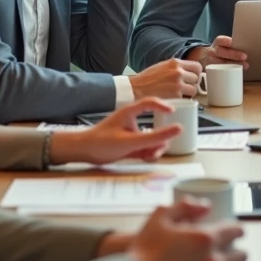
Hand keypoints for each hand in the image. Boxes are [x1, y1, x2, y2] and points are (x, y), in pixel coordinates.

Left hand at [53, 98, 182, 165]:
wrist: (83, 153)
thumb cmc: (101, 142)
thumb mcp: (131, 141)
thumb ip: (155, 137)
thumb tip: (177, 129)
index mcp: (130, 112)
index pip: (150, 102)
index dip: (163, 105)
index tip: (173, 112)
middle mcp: (131, 121)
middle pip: (155, 124)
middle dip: (161, 138)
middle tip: (161, 147)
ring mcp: (130, 133)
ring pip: (151, 139)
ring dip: (155, 148)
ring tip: (151, 156)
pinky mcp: (128, 145)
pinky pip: (144, 147)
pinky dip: (148, 153)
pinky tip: (145, 158)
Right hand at [129, 200, 247, 260]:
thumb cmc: (145, 250)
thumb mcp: (160, 217)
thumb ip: (185, 206)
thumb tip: (206, 205)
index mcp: (206, 238)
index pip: (236, 231)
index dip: (237, 229)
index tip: (234, 231)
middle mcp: (214, 260)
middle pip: (240, 255)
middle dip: (236, 250)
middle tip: (226, 249)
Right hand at [131, 58, 201, 98]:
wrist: (136, 89)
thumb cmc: (147, 78)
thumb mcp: (162, 66)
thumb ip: (175, 67)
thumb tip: (187, 72)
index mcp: (175, 63)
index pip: (197, 66)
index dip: (196, 73)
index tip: (193, 77)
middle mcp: (178, 72)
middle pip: (196, 78)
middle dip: (191, 83)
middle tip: (184, 86)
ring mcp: (178, 84)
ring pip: (193, 90)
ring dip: (188, 93)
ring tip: (178, 93)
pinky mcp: (176, 96)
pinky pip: (185, 99)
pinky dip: (181, 100)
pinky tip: (173, 98)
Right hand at [186, 35, 247, 70]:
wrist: (205, 59)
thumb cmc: (220, 52)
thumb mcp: (223, 46)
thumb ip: (232, 46)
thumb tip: (249, 46)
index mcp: (217, 43)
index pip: (220, 40)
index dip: (226, 41)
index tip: (232, 42)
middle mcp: (212, 51)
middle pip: (222, 52)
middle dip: (234, 54)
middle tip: (244, 56)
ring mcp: (210, 61)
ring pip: (220, 63)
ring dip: (233, 65)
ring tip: (244, 66)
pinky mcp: (209, 71)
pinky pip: (217, 72)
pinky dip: (227, 73)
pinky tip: (235, 73)